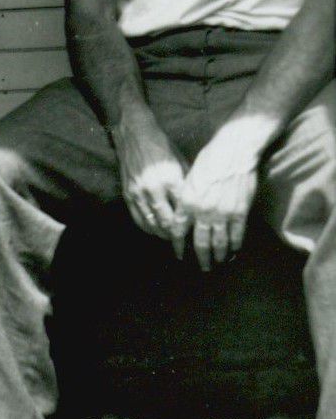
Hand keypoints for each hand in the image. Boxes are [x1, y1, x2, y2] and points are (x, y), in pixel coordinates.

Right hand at [112, 115, 185, 240]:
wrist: (133, 132)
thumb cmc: (161, 144)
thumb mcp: (180, 160)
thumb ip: (186, 182)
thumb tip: (195, 201)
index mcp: (171, 179)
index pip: (183, 210)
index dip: (191, 224)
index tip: (197, 231)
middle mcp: (154, 188)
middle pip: (168, 222)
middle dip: (177, 235)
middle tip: (186, 241)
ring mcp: (139, 192)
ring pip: (152, 223)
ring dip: (163, 234)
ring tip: (172, 239)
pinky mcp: (128, 193)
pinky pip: (138, 218)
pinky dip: (147, 228)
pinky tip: (155, 231)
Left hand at [175, 137, 258, 270]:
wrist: (234, 150)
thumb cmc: (210, 159)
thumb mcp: (190, 178)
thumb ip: (186, 199)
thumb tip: (185, 215)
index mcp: (187, 202)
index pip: (179, 231)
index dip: (178, 246)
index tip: (179, 255)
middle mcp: (203, 211)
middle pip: (200, 243)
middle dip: (201, 258)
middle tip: (203, 268)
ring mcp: (223, 213)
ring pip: (219, 243)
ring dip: (218, 256)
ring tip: (217, 264)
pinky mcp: (240, 212)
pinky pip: (237, 235)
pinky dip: (235, 246)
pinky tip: (234, 252)